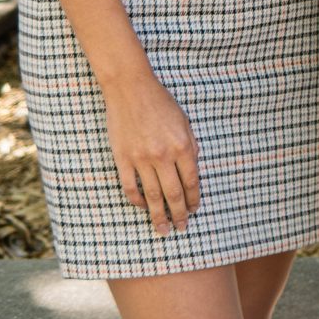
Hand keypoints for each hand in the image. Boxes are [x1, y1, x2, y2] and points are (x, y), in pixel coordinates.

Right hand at [102, 71, 200, 235]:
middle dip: (179, 214)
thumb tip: (194, 168)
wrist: (131, 90)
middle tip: (181, 228)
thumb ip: (191, 146)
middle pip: (173, 193)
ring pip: (152, 195)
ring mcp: (141, 159)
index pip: (191, 181)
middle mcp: (163, 156)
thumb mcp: (185, 122)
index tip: (195, 210)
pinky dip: (137, 200)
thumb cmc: (161, 103)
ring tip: (163, 229)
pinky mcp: (122, 159)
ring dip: (159, 215)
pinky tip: (144, 207)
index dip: (194, 199)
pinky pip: (130, 187)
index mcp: (183, 146)